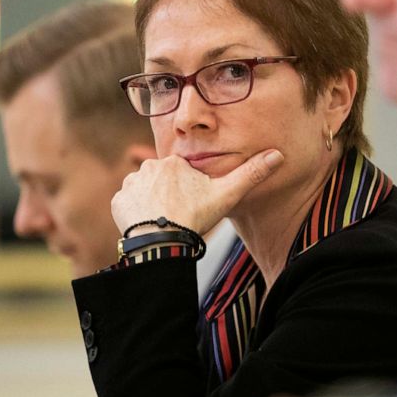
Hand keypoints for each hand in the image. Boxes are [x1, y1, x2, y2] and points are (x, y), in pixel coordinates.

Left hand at [112, 150, 283, 234]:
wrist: (163, 241)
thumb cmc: (195, 217)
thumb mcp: (227, 195)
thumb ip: (251, 174)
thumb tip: (278, 155)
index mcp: (174, 162)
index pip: (182, 174)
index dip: (189, 191)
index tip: (193, 206)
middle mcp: (149, 167)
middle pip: (163, 182)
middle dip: (170, 196)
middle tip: (180, 216)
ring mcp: (131, 184)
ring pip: (145, 191)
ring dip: (153, 204)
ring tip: (165, 221)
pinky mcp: (118, 201)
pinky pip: (128, 204)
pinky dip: (137, 213)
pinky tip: (149, 224)